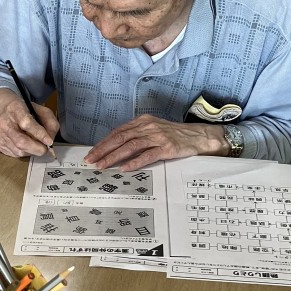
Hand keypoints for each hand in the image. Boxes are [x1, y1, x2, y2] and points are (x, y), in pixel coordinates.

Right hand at [0, 88, 59, 157]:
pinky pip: (13, 154)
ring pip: (18, 151)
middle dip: (36, 148)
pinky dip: (23, 152)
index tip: (49, 141)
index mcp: (15, 108)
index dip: (39, 134)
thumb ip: (49, 122)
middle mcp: (4, 121)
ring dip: (31, 151)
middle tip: (45, 149)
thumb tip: (51, 140)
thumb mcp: (39, 109)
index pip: (27, 123)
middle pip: (21, 142)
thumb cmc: (22, 110)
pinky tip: (24, 145)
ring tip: (35, 145)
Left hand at [84, 116, 229, 170]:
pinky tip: (125, 168)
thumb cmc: (175, 136)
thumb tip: (117, 149)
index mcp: (143, 121)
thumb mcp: (154, 131)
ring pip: (131, 146)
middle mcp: (148, 127)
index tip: (92, 153)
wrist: (199, 136)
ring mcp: (158, 137)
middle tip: (91, 160)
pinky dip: (135, 162)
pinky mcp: (167, 148)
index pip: (118, 132)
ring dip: (114, 156)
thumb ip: (137, 136)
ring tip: (103, 165)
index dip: (103, 143)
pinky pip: (148, 155)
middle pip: (120, 138)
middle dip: (103, 150)